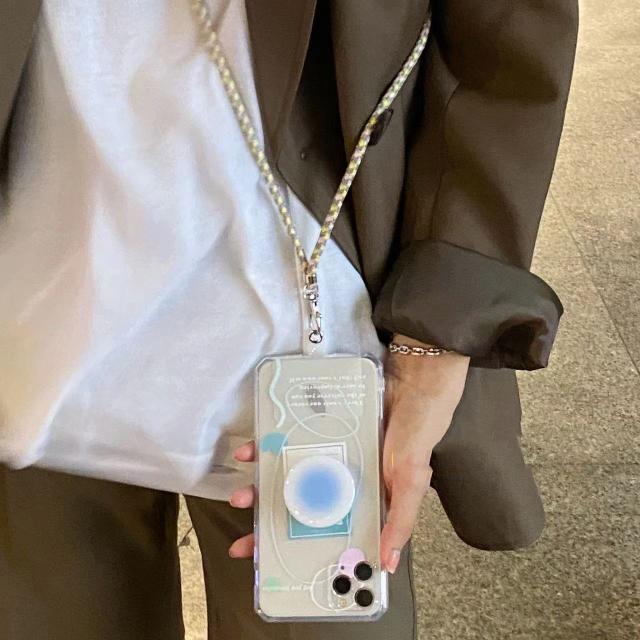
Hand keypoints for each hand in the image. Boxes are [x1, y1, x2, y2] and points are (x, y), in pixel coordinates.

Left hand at [226, 335, 469, 565]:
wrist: (411, 381)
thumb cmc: (415, 434)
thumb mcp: (412, 481)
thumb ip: (401, 520)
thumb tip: (387, 564)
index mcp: (361, 502)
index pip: (327, 533)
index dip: (302, 550)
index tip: (273, 569)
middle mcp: (338, 482)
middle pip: (299, 508)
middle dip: (271, 525)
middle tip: (244, 543)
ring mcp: (324, 455)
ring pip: (286, 477)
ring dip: (261, 487)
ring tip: (242, 494)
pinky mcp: (315, 430)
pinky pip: (286, 441)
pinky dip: (266, 446)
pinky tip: (250, 451)